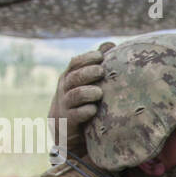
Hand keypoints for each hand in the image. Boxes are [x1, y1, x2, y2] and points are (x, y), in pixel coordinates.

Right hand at [48, 42, 113, 157]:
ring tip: (99, 93)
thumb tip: (110, 43)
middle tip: (101, 71)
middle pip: (74, 77)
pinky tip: (93, 110)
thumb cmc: (81, 102)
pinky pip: (75, 115)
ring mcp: (64, 106)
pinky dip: (84, 112)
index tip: (101, 57)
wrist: (67, 133)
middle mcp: (64, 89)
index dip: (86, 58)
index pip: (75, 63)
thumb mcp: (86, 82)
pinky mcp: (67, 122)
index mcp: (69, 77)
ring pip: (74, 95)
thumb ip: (96, 64)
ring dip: (87, 93)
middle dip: (87, 73)